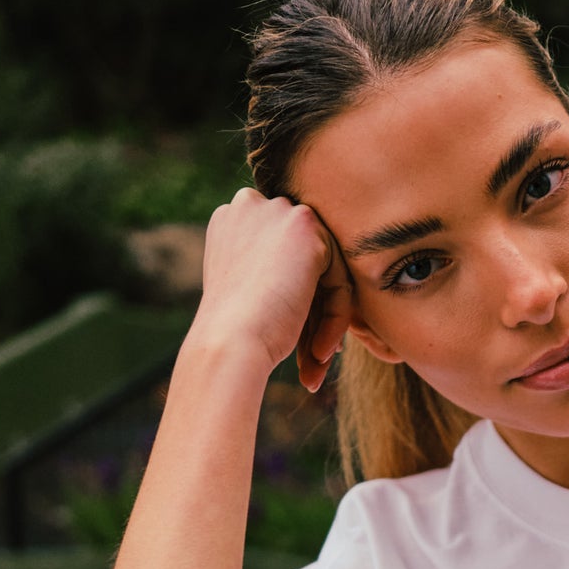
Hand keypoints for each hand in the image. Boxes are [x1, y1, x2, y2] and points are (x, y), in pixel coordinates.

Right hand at [191, 187, 353, 391]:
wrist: (228, 344)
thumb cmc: (233, 334)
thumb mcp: (246, 291)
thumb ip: (273, 271)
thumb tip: (313, 282)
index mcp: (230, 220)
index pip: (283, 258)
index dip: (294, 300)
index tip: (296, 339)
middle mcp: (250, 205)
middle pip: (307, 262)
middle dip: (314, 314)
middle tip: (313, 358)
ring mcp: (278, 212)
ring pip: (326, 273)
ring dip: (325, 324)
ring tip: (315, 363)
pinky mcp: (306, 229)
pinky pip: (339, 280)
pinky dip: (335, 321)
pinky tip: (317, 353)